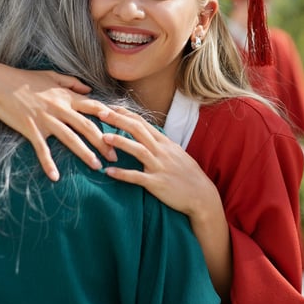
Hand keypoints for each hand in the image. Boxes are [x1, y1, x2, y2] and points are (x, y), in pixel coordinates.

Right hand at [0, 63, 117, 180]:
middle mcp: (59, 108)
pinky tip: (55, 177)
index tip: (122, 128)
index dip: (109, 117)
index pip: (93, 107)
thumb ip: (72, 83)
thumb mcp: (51, 76)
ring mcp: (45, 119)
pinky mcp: (30, 128)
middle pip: (86, 126)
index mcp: (66, 96)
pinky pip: (42, 149)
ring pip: (70, 138)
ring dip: (84, 153)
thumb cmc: (25, 79)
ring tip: (96, 166)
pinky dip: (48, 163)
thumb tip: (89, 90)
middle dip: (102, 141)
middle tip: (114, 155)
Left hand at [98, 105, 221, 219]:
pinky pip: (138, 177)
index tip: (111, 108)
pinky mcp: (157, 183)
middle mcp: (162, 151)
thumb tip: (149, 136)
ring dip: (120, 142)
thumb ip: (162, 144)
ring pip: (138, 150)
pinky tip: (109, 172)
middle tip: (101, 113)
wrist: (202, 196)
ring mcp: (160, 167)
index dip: (127, 114)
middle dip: (119, 120)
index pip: (143, 123)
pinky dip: (123, 174)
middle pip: (138, 131)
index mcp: (165, 143)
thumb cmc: (189, 175)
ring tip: (103, 137)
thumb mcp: (177, 154)